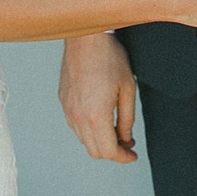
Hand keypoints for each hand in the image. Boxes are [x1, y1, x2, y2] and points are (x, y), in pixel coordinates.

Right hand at [58, 33, 138, 162]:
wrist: (86, 37)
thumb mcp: (128, 89)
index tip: (132, 155)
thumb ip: (127, 119)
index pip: (108, 151)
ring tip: (115, 130)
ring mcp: (68, 109)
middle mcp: (78, 116)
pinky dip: (88, 129)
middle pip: (94, 151)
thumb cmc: (109, 58)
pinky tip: (100, 117)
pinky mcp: (63, 100)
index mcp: (96, 116)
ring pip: (83, 140)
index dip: (123, 158)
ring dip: (100, 141)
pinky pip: (75, 125)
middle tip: (127, 144)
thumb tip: (126, 139)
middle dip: (112, 152)